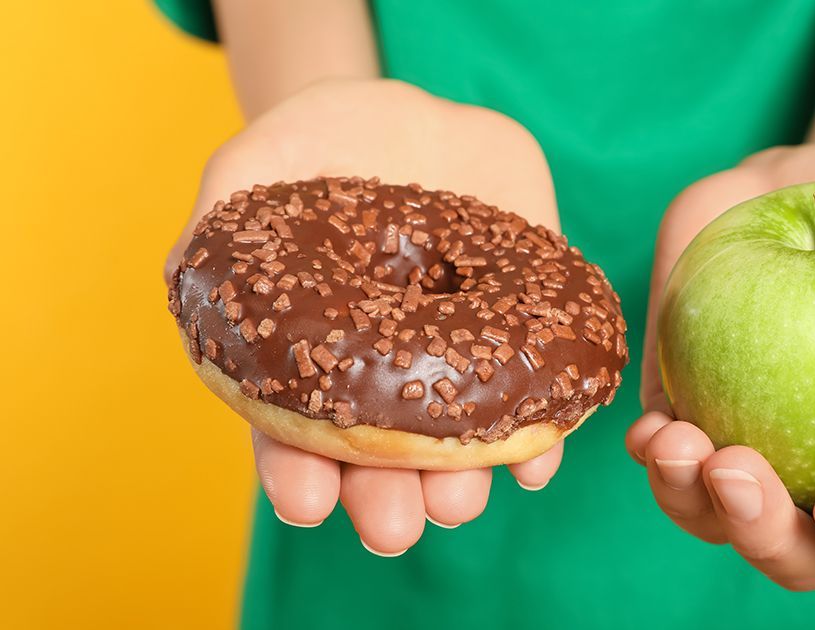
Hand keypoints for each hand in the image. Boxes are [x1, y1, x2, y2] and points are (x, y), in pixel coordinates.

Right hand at [166, 79, 564, 554]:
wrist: (409, 110)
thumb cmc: (316, 146)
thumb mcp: (255, 171)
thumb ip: (222, 223)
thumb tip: (188, 271)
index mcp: (317, 358)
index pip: (300, 435)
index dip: (298, 473)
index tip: (304, 502)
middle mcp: (389, 374)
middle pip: (385, 459)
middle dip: (386, 499)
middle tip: (390, 527)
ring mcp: (460, 356)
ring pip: (463, 442)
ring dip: (461, 481)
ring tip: (457, 499)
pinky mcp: (524, 323)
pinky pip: (539, 391)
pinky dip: (543, 432)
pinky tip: (537, 460)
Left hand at [626, 144, 814, 588]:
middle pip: (799, 550)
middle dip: (764, 535)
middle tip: (738, 470)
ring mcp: (744, 444)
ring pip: (712, 516)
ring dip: (689, 499)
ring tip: (676, 443)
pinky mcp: (682, 405)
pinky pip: (662, 451)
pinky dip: (652, 450)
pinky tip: (650, 427)